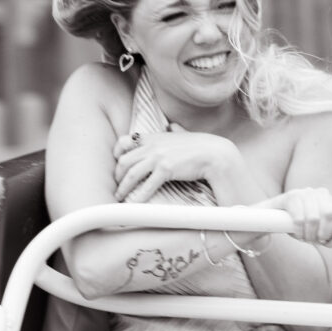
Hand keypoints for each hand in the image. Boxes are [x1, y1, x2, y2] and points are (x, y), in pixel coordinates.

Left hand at [114, 128, 239, 201]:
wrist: (214, 154)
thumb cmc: (201, 146)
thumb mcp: (184, 134)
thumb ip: (175, 131)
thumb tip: (172, 126)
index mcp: (154, 137)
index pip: (125, 141)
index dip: (117, 152)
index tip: (116, 163)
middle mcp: (153, 146)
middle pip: (125, 160)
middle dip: (117, 175)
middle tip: (118, 185)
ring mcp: (158, 157)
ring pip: (131, 174)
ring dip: (123, 187)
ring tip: (120, 197)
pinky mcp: (165, 169)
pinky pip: (147, 185)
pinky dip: (138, 196)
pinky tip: (135, 204)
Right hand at [272, 186, 331, 245]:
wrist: (274, 216)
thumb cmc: (301, 225)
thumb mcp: (317, 235)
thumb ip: (329, 239)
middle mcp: (322, 194)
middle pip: (331, 213)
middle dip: (325, 232)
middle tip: (319, 241)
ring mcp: (307, 193)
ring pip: (314, 218)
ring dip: (310, 234)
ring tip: (306, 239)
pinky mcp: (292, 196)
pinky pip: (299, 218)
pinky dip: (300, 231)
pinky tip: (298, 234)